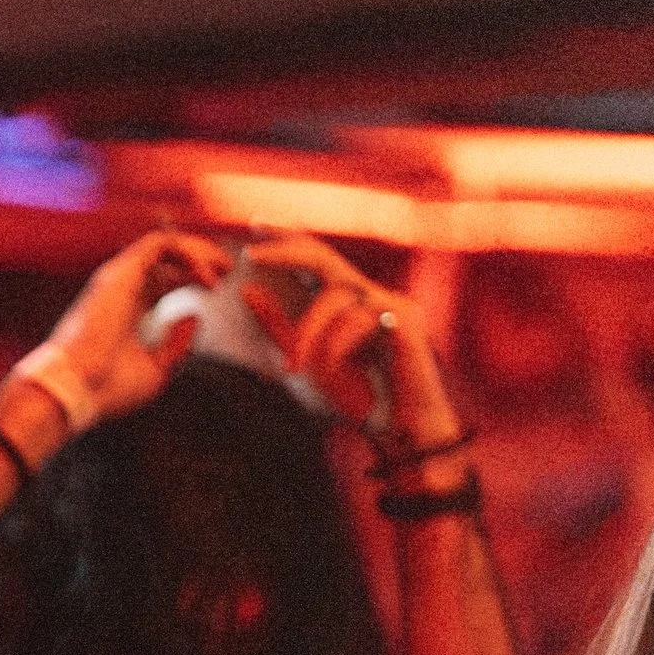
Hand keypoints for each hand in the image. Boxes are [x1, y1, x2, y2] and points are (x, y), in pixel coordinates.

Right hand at [35, 231, 231, 423]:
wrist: (78, 389)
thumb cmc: (110, 387)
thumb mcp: (157, 369)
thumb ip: (177, 344)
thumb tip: (194, 316)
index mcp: (129, 309)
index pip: (164, 279)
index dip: (193, 276)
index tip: (218, 286)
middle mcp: (124, 288)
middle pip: (167, 258)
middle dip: (202, 258)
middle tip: (228, 269)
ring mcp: (120, 278)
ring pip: (164, 245)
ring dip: (198, 252)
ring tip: (222, 269)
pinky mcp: (120, 271)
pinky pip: (159, 244)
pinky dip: (186, 253)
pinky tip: (203, 276)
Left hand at [237, 234, 460, 449]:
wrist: (397, 431)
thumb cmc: (352, 398)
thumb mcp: (301, 361)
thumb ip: (278, 328)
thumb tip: (247, 290)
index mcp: (347, 301)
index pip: (316, 259)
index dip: (287, 238)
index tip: (254, 223)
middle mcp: (371, 295)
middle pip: (325, 258)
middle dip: (286, 252)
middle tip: (250, 255)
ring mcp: (392, 305)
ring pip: (335, 297)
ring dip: (306, 334)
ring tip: (293, 369)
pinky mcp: (406, 323)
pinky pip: (360, 320)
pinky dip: (336, 345)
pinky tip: (330, 367)